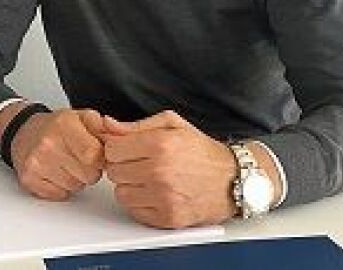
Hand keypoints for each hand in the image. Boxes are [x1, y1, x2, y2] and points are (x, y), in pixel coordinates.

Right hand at [8, 108, 106, 200]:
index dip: (100, 159)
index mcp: (64, 125)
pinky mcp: (29, 179)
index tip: (96, 154)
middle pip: (87, 174)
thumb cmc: (56, 128)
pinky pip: (60, 194)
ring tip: (66, 164)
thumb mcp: (82, 118)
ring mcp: (37, 163)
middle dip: (90, 170)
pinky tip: (56, 172)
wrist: (24, 133)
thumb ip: (104, 126)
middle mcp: (48, 143)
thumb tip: (121, 135)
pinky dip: (61, 187)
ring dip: (76, 179)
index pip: (94, 155)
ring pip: (75, 186)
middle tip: (79, 159)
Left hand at [97, 110, 237, 227]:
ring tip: (148, 180)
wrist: (233, 180)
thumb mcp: (173, 124)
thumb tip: (108, 125)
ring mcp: (164, 196)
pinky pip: (135, 211)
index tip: (127, 150)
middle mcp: (160, 171)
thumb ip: (137, 125)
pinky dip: (141, 204)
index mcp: (160, 144)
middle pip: (114, 171)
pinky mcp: (168, 217)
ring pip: (121, 193)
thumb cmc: (203, 152)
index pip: (112, 149)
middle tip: (140, 165)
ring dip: (130, 187)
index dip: (118, 148)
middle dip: (123, 167)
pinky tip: (155, 194)